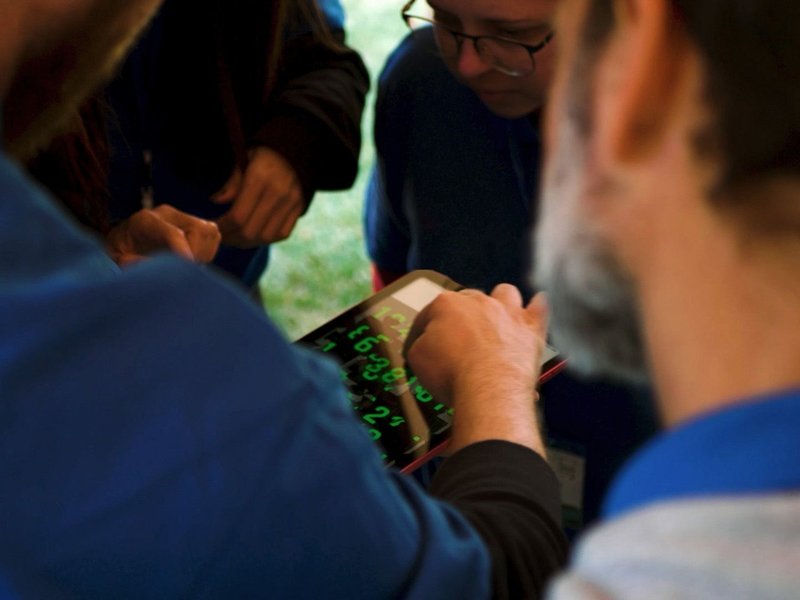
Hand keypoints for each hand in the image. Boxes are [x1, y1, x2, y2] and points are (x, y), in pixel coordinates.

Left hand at [106, 204, 220, 265]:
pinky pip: (213, 236)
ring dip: (205, 253)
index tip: (188, 269)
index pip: (174, 234)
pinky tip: (193, 261)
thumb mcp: (115, 260)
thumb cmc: (117, 253)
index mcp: (145, 221)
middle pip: (199, 229)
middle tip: (187, 271)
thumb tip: (152, 268)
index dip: (185, 253)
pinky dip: (208, 251)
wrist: (121, 242)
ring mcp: (182, 218)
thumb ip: (130, 264)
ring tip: (190, 266)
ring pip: (210, 231)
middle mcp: (167, 215)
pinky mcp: (193, 224)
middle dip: (197, 254)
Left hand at [213, 147, 304, 246]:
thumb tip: (215, 201)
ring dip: (247, 242)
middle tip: (221, 237)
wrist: (294, 151)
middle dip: (232, 238)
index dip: (222, 228)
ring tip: (235, 238)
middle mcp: (277, 193)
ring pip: (265, 237)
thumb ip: (231, 184)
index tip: (213, 229)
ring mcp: (291, 203)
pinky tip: (254, 235)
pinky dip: (265, 239)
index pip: (237, 216)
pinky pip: (281, 234)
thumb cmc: (262, 156)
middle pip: (250, 231)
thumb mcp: (243, 162)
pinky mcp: (299, 209)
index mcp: (259, 178)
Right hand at [405, 285, 548, 454]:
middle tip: (458, 338)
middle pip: (468, 301)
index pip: (430, 313)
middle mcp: (479, 302)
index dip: (423, 330)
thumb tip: (424, 344)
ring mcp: (507, 313)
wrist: (488, 389)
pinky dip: (537, 309)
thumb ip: (420, 344)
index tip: (421, 343)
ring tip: (495, 319)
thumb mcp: (417, 359)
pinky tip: (535, 309)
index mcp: (446, 305)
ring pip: (505, 293)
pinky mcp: (530, 330)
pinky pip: (539, 308)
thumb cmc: (452, 373)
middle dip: (462, 316)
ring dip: (500, 303)